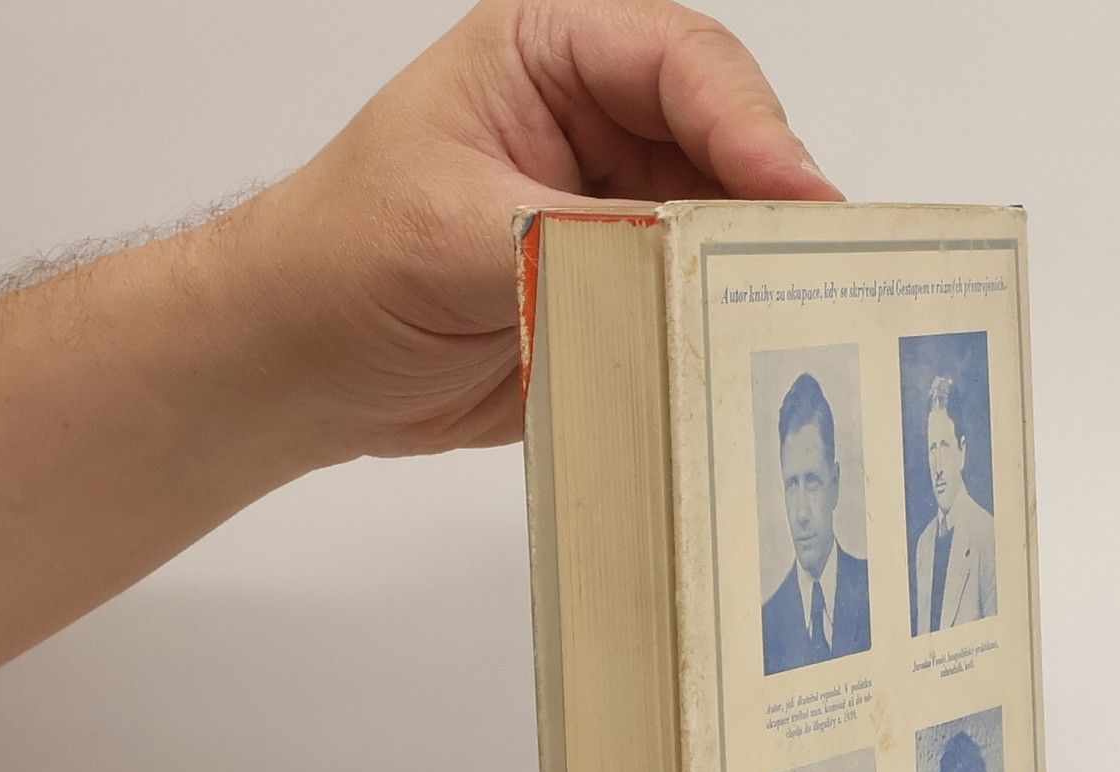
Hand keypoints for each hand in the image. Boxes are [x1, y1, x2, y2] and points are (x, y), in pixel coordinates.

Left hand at [234, 0, 842, 463]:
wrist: (301, 366)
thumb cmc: (339, 263)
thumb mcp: (451, 235)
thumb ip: (572, 240)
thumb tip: (682, 262)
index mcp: (548, 56)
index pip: (679, 61)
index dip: (748, 120)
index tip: (792, 191)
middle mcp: (596, 127)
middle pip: (726, 143)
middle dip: (771, 202)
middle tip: (818, 268)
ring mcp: (615, 216)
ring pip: (723, 231)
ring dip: (753, 276)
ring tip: (798, 321)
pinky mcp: (621, 299)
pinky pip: (695, 308)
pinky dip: (722, 335)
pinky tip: (748, 362)